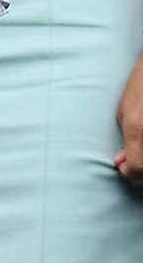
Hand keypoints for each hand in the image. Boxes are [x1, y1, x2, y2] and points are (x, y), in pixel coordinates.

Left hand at [117, 50, 142, 182]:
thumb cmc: (139, 89)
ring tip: (138, 156)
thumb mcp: (124, 114)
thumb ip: (125, 141)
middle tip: (131, 166)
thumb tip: (122, 162)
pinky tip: (142, 149)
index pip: (138, 168)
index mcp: (138, 131)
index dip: (130, 174)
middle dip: (141, 174)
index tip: (123, 170)